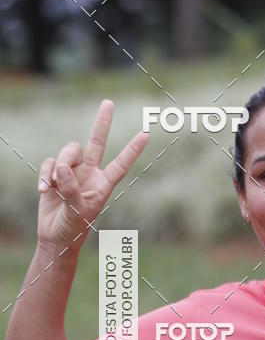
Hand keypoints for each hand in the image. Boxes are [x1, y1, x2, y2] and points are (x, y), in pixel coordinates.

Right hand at [36, 100, 148, 250]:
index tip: (146, 134)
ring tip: (53, 186)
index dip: (132, 149)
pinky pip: (49, 163)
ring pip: (68, 151)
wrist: (55, 237)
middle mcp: (90, 174)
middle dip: (102, 123)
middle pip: (97, 142)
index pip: (121, 164)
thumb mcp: (77, 212)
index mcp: (104, 185)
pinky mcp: (54, 173)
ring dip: (59, 166)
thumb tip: (62, 167)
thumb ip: (71, 189)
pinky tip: (43, 190)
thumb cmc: (73, 228)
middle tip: (108, 103)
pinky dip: (45, 174)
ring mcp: (72, 172)